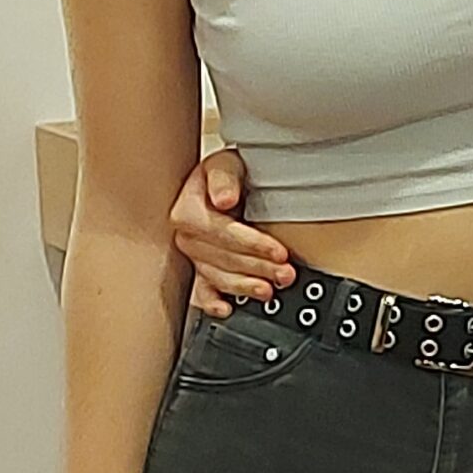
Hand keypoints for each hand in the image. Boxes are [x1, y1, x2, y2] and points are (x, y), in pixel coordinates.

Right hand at [170, 149, 291, 316]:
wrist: (223, 184)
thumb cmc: (224, 174)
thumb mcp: (225, 164)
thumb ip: (224, 178)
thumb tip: (224, 198)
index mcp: (188, 211)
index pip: (222, 233)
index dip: (253, 244)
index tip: (279, 251)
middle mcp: (187, 237)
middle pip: (224, 258)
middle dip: (258, 267)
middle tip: (285, 273)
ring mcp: (193, 256)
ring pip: (218, 277)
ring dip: (245, 286)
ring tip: (269, 289)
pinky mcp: (200, 268)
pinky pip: (200, 291)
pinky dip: (212, 302)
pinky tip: (226, 308)